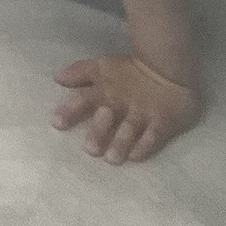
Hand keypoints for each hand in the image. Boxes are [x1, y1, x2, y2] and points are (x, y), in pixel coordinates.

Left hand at [50, 53, 199, 164]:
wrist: (169, 67)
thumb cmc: (130, 70)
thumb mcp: (102, 65)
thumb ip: (79, 72)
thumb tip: (56, 77)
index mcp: (104, 89)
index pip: (83, 98)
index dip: (70, 110)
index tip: (56, 124)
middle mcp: (120, 103)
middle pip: (107, 118)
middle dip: (98, 132)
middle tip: (90, 150)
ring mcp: (142, 113)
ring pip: (130, 129)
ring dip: (121, 143)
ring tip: (111, 159)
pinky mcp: (163, 121)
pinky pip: (154, 135)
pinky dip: (145, 146)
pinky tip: (136, 157)